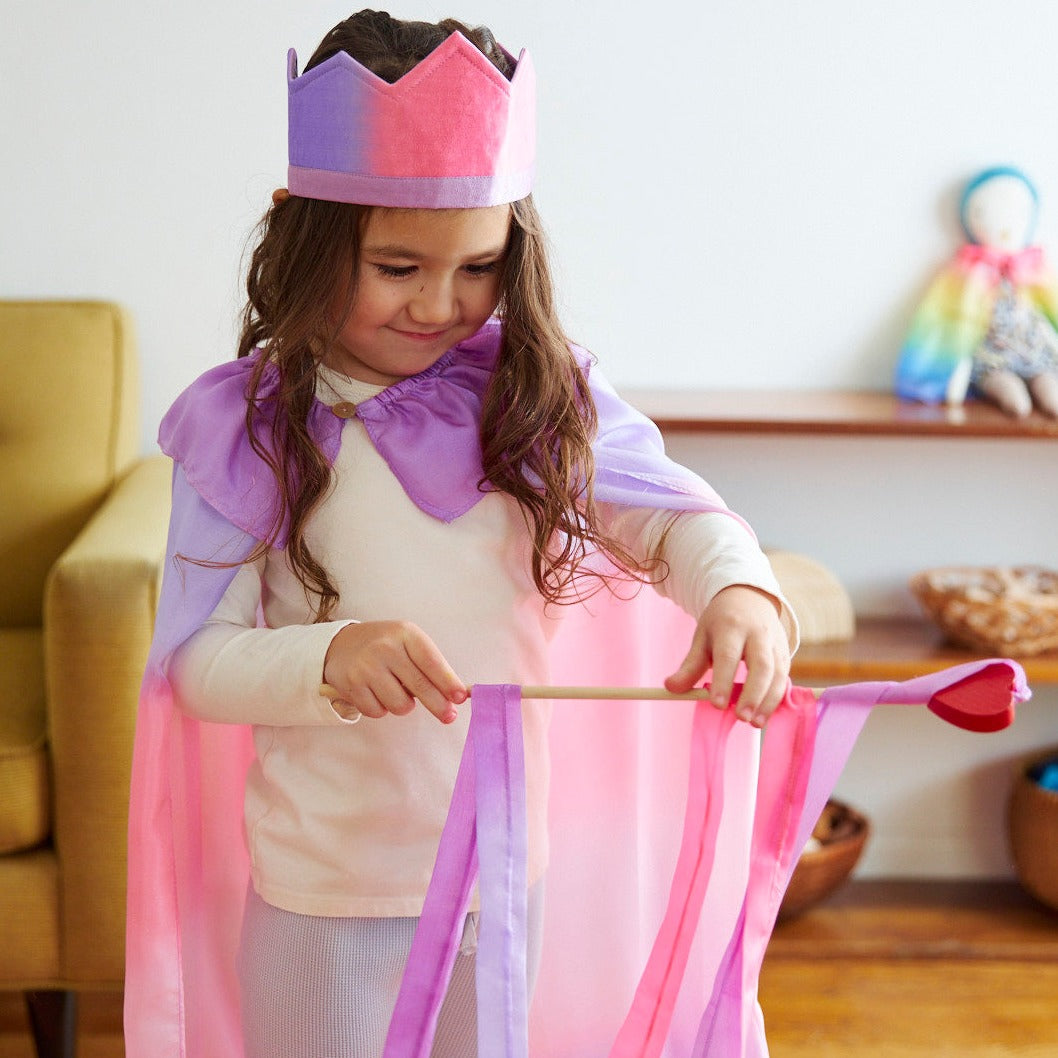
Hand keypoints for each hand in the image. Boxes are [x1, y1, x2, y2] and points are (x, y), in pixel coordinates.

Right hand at [323, 621, 467, 723]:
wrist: (341, 644)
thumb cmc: (385, 646)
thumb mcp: (409, 644)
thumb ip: (432, 667)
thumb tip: (460, 694)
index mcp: (405, 634)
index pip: (431, 661)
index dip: (448, 682)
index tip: (461, 697)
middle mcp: (385, 648)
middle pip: (419, 685)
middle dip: (438, 705)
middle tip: (449, 716)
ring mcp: (367, 666)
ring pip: (400, 705)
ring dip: (404, 705)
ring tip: (396, 691)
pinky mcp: (352, 685)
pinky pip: (379, 712)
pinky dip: (382, 708)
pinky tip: (377, 693)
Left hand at [664, 585, 790, 726]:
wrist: (748, 597)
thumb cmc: (721, 622)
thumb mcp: (702, 637)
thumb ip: (690, 666)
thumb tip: (671, 688)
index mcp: (731, 626)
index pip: (728, 656)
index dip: (724, 681)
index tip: (717, 705)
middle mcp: (757, 633)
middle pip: (761, 665)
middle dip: (753, 694)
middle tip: (741, 718)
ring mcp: (775, 642)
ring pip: (778, 673)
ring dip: (768, 700)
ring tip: (755, 722)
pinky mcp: (786, 652)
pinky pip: (784, 677)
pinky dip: (777, 698)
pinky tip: (764, 714)